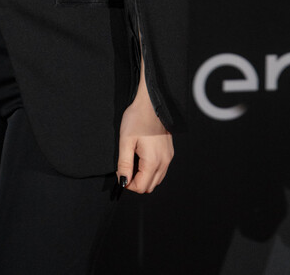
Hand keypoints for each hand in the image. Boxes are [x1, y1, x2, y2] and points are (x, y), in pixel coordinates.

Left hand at [116, 79, 173, 193]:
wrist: (151, 103)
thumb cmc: (137, 118)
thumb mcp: (125, 141)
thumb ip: (124, 164)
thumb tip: (123, 181)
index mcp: (153, 162)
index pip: (141, 187)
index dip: (128, 183)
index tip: (120, 172)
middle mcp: (164, 163)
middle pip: (150, 186)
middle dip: (136, 182)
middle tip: (125, 167)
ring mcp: (168, 158)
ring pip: (156, 180)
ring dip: (144, 177)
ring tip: (133, 161)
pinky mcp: (169, 153)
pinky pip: (161, 170)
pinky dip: (151, 170)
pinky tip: (142, 157)